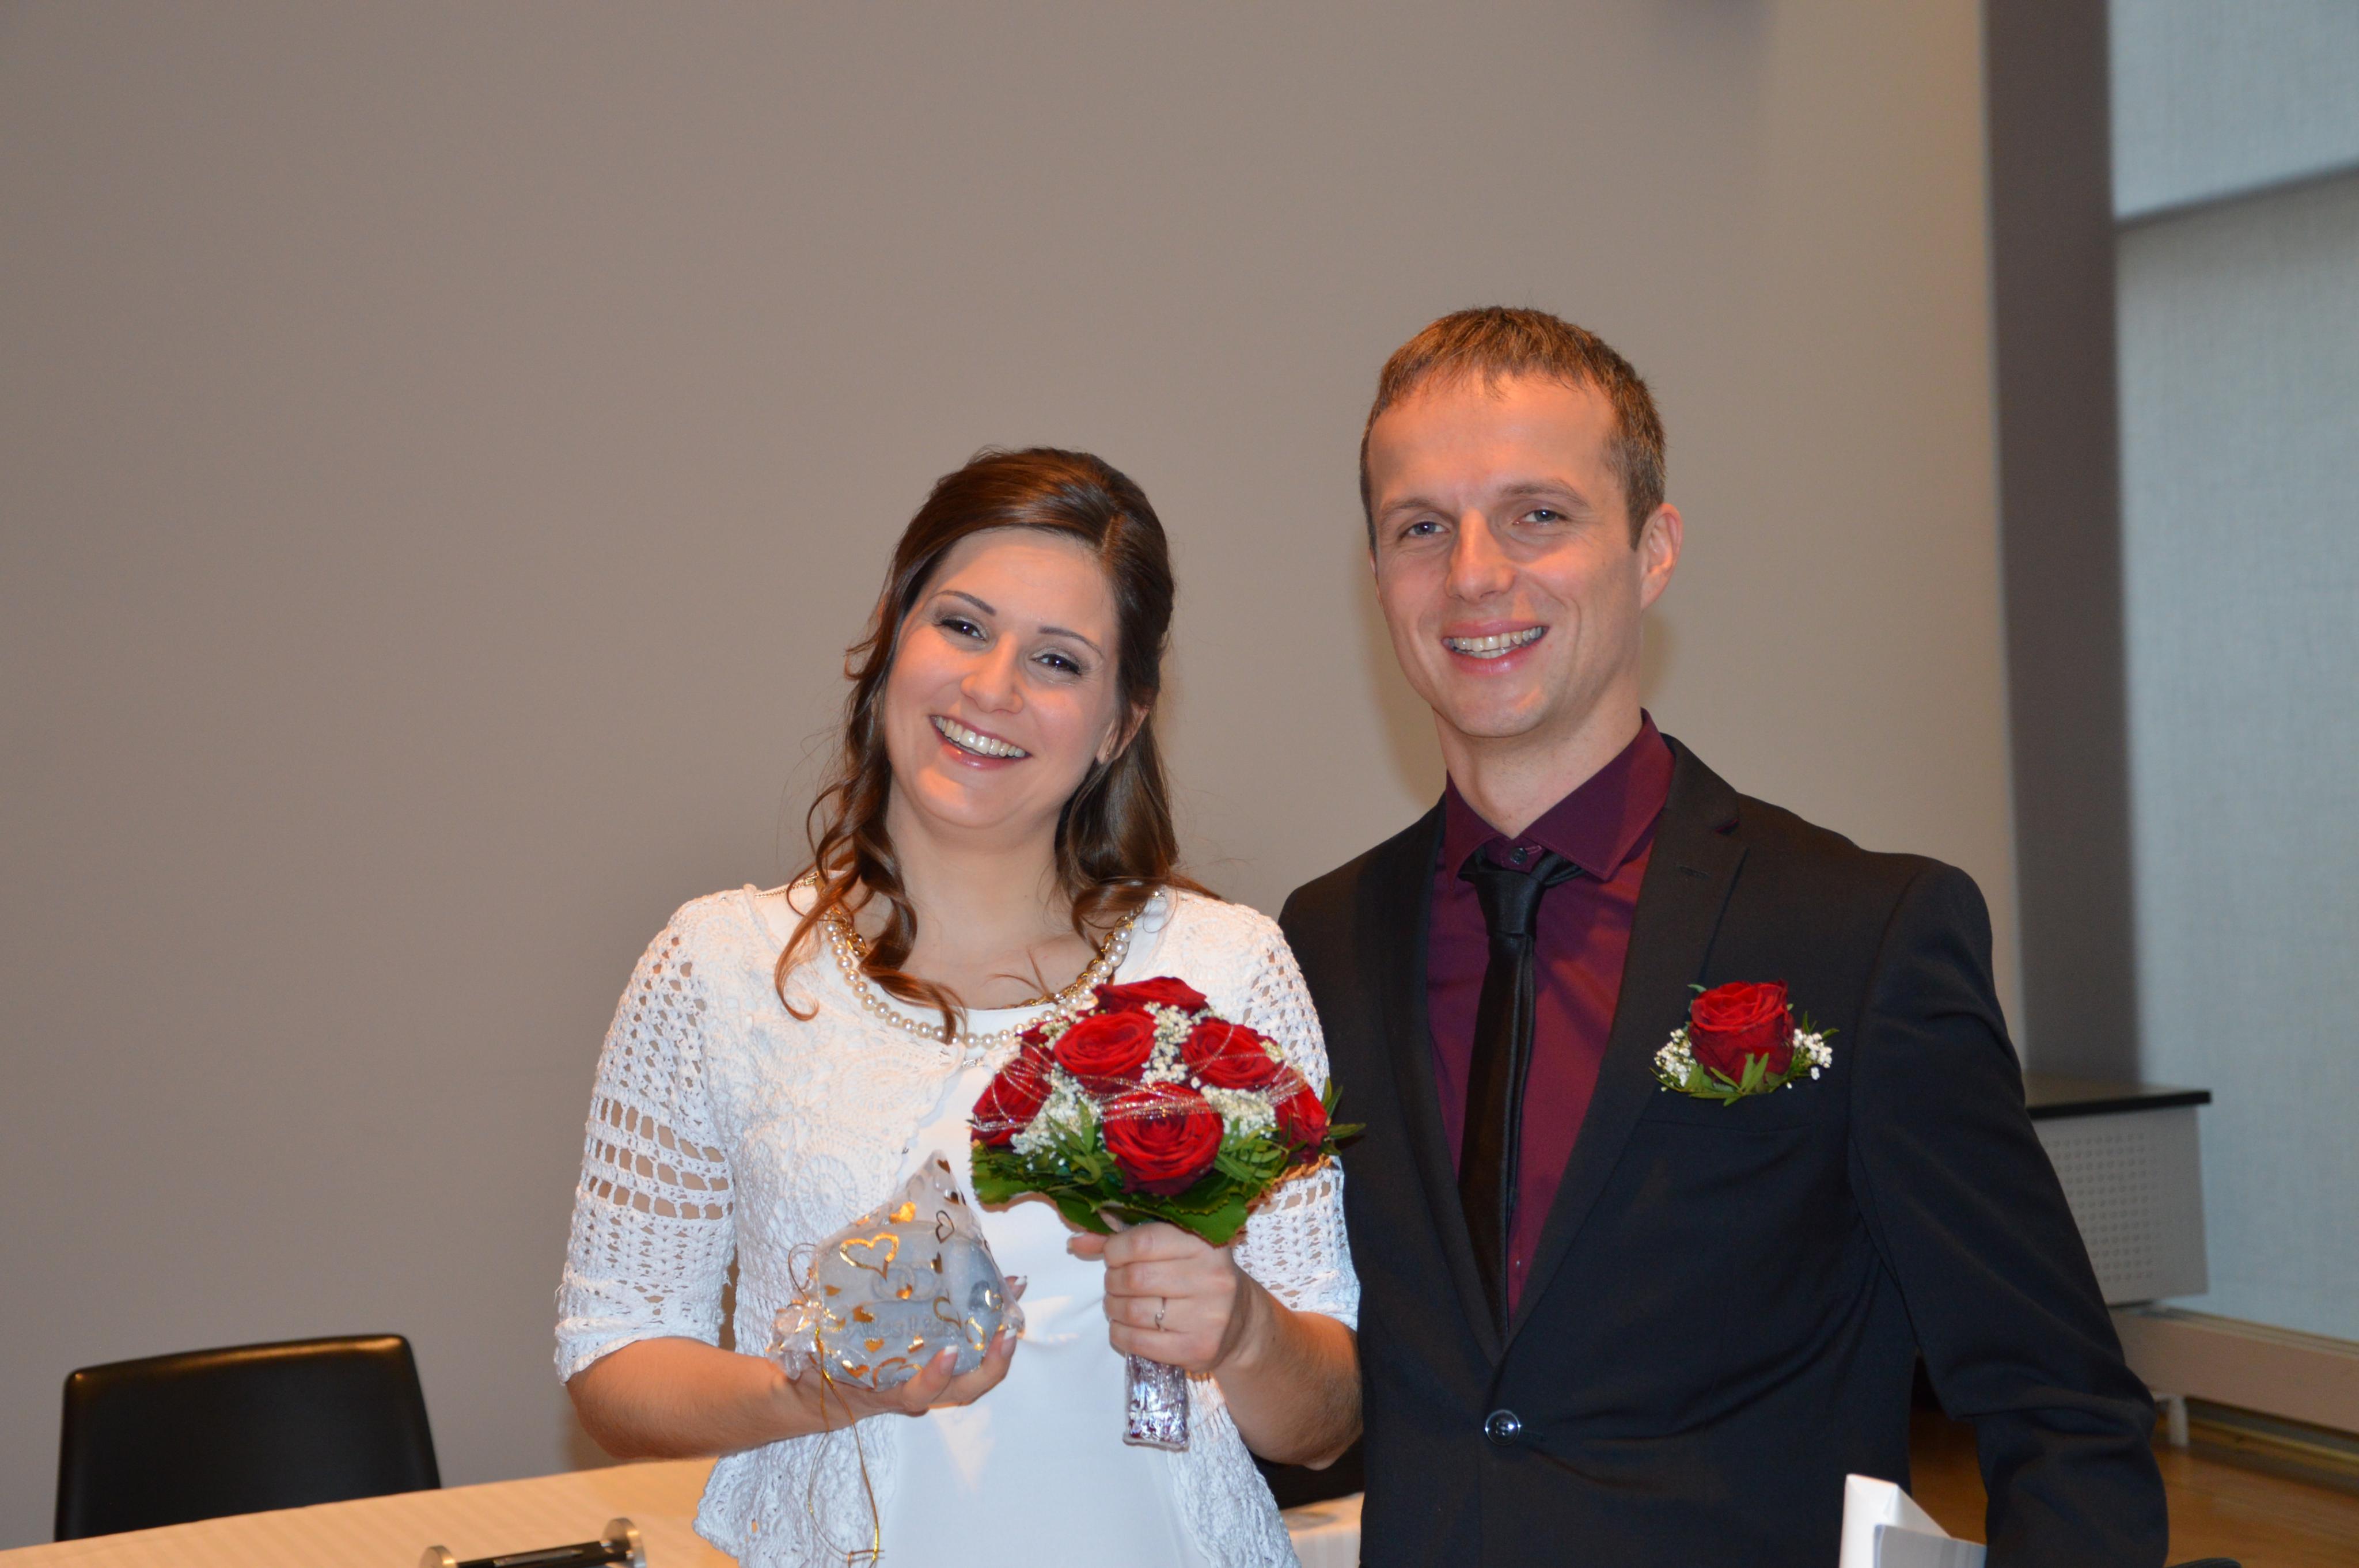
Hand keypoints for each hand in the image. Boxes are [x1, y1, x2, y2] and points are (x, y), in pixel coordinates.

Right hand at [788, 1281, 1024, 1426]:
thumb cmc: (813, 1368)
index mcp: (886, 1391)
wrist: (812, 1389)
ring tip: (1013, 1295)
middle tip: (1007, 1330)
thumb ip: (806, 1336)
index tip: (949, 1353)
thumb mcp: (807, 1351)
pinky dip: (986, 1321)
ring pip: (974, 1370)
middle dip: (991, 1363)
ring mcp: (928, 1373)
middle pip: (963, 1390)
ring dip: (997, 1338)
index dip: (935, 1377)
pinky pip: (970, 1348)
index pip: (918, 1394)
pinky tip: (999, 1289)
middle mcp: (915, 1388)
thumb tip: (792, 1312)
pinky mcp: (934, 1355)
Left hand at [1071, 1221, 1263, 1375]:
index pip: (1143, 1240)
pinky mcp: (1199, 1348)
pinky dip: (1120, 1334)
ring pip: (1133, 1311)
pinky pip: (1139, 1341)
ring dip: (1114, 1307)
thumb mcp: (1173, 1250)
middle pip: (1134, 1277)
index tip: (1112, 1255)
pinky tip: (1124, 1327)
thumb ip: (1125, 1240)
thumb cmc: (1196, 1278)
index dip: (1115, 1249)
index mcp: (1206, 1243)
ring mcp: (1209, 1316)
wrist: (1239, 1324)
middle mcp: (1212, 1277)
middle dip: (1112, 1281)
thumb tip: (1077, 1239)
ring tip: (1119, 1304)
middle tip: (1115, 1283)